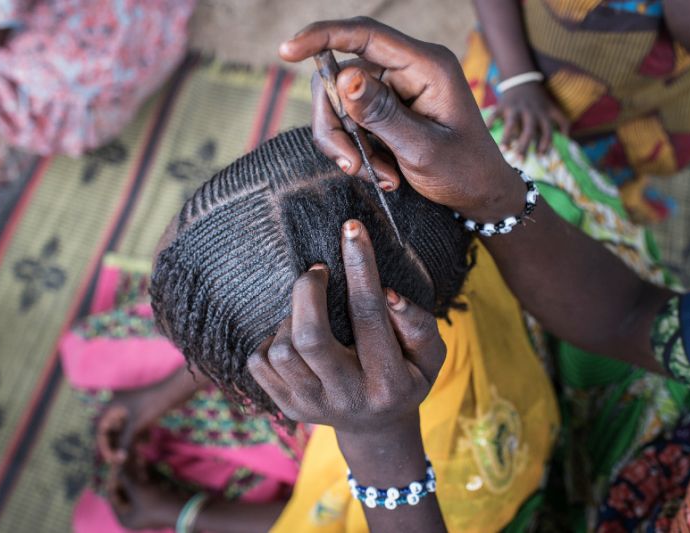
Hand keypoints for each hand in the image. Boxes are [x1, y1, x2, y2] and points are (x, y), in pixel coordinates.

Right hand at [95, 388, 159, 465]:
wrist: (174, 391)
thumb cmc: (153, 405)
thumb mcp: (136, 425)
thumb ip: (124, 443)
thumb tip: (117, 461)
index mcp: (111, 406)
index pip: (101, 430)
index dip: (104, 446)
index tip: (112, 460)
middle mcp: (117, 406)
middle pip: (110, 431)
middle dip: (116, 446)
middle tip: (121, 460)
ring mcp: (128, 408)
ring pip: (122, 430)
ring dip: (127, 442)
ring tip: (134, 455)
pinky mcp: (139, 411)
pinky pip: (132, 426)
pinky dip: (136, 435)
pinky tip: (146, 441)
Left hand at [108, 464, 186, 529]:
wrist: (184, 508)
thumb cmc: (156, 502)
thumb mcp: (138, 489)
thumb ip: (125, 475)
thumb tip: (117, 460)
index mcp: (125, 517)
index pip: (112, 495)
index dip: (112, 478)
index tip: (114, 465)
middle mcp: (133, 514)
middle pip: (124, 490)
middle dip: (125, 473)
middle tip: (124, 458)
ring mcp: (144, 507)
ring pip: (135, 486)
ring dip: (135, 471)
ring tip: (135, 455)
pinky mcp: (155, 500)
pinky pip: (145, 486)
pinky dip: (144, 474)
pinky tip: (143, 460)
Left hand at [247, 219, 445, 435]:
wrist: (377, 427)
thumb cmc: (406, 376)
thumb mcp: (430, 355)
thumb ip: (418, 325)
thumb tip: (388, 294)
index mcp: (388, 383)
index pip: (369, 315)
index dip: (360, 266)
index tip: (351, 230)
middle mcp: (348, 398)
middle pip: (309, 336)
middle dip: (308, 290)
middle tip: (317, 271)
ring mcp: (313, 407)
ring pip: (281, 349)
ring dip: (292, 317)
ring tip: (311, 314)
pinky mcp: (287, 408)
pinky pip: (259, 363)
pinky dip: (272, 340)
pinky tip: (294, 338)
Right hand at [280, 17, 518, 219]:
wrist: (481, 194)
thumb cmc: (464, 171)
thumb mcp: (423, 149)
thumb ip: (382, 114)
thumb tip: (342, 78)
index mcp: (425, 66)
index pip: (365, 35)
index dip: (322, 36)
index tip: (286, 51)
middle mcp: (406, 70)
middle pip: (341, 78)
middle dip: (337, 125)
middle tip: (351, 165)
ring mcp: (394, 90)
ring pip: (340, 106)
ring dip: (349, 145)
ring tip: (380, 176)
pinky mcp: (385, 111)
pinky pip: (350, 124)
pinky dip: (357, 152)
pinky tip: (385, 174)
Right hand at [486, 82, 569, 156]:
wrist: (522, 80)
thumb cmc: (538, 100)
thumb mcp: (553, 107)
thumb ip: (562, 122)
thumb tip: (569, 140)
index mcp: (543, 113)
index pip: (547, 129)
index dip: (545, 142)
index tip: (541, 155)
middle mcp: (530, 112)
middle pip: (529, 130)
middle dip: (525, 145)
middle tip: (521, 161)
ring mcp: (516, 108)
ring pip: (512, 123)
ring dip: (508, 137)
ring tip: (503, 151)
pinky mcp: (503, 105)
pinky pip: (496, 114)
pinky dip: (490, 122)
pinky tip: (487, 131)